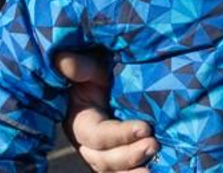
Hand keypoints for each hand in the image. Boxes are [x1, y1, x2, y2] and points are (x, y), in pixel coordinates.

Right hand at [57, 50, 156, 171]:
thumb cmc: (94, 71)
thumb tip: (67, 61)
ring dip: (134, 171)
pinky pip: (125, 171)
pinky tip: (156, 172)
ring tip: (156, 169)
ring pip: (115, 170)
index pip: (97, 135)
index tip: (146, 127)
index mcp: (80, 123)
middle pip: (105, 160)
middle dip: (129, 156)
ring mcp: (104, 153)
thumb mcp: (85, 66)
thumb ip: (78, 67)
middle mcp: (89, 144)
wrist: (106, 77)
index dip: (120, 135)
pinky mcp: (118, 155)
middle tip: (154, 145)